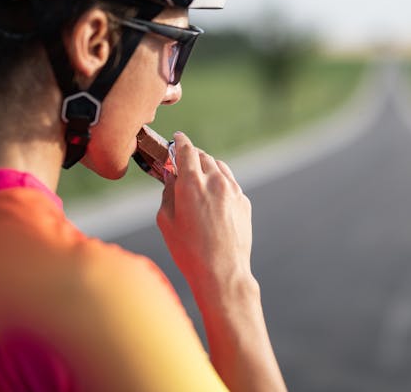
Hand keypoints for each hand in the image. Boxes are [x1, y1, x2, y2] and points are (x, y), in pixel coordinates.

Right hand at [157, 131, 254, 301]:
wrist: (223, 272)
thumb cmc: (189, 250)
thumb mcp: (166, 221)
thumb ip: (167, 193)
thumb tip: (171, 177)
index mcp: (192, 183)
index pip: (186, 150)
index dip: (180, 141)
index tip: (177, 138)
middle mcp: (215, 182)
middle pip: (204, 157)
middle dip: (193, 155)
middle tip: (184, 161)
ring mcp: (233, 191)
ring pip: (220, 168)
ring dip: (208, 167)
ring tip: (199, 177)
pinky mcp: (244, 202)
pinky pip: (231, 184)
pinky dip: (220, 183)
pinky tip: (213, 197)